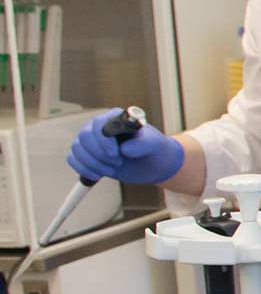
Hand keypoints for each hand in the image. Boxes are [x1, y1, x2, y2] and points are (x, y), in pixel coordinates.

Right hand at [65, 108, 183, 184]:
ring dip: (93, 164)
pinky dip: (84, 169)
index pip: (98, 123)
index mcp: (116, 118)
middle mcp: (100, 126)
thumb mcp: (154, 144)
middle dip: (99, 155)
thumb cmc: (153, 148)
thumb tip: (124, 149)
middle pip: (84, 136)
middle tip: (118, 163)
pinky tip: (99, 174)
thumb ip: (143, 143)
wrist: (151, 163)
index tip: (116, 154)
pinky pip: (73, 159)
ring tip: (113, 169)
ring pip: (77, 149)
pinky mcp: (87, 154)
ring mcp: (91, 140)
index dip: (103, 141)